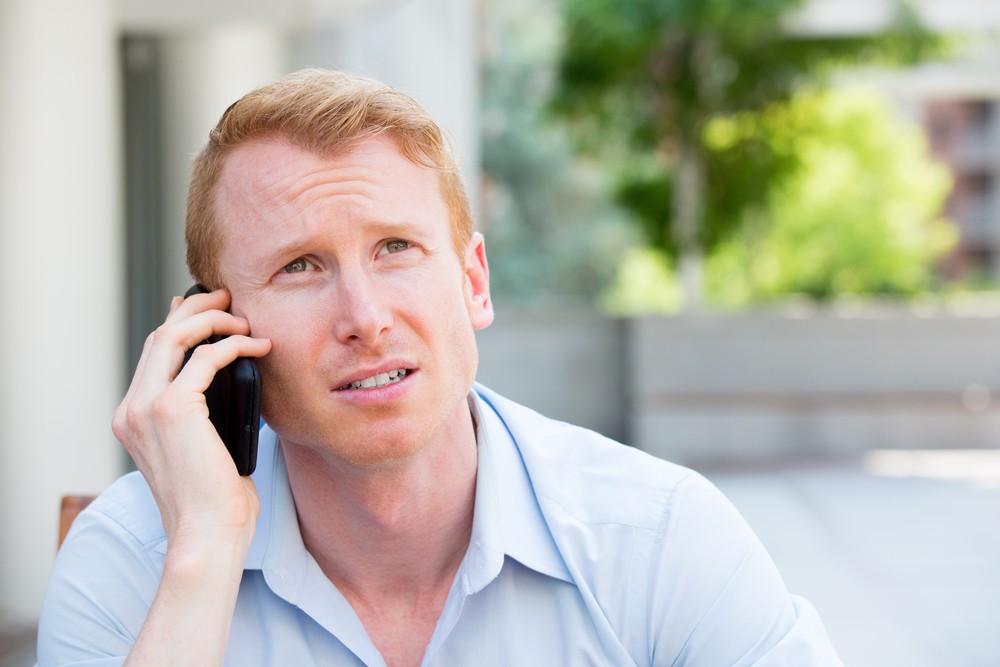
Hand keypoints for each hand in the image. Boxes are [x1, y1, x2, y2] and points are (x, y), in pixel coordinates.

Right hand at [112, 288, 271, 549]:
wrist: (206, 534)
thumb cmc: (215, 501)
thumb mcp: (205, 449)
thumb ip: (205, 415)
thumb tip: (235, 381)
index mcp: (133, 418)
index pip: (152, 355)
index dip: (179, 323)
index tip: (207, 308)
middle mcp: (132, 410)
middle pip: (159, 337)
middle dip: (195, 310)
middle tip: (229, 298)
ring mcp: (146, 408)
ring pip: (174, 337)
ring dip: (213, 320)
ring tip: (244, 318)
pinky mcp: (173, 410)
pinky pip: (206, 358)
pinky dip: (234, 345)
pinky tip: (258, 345)